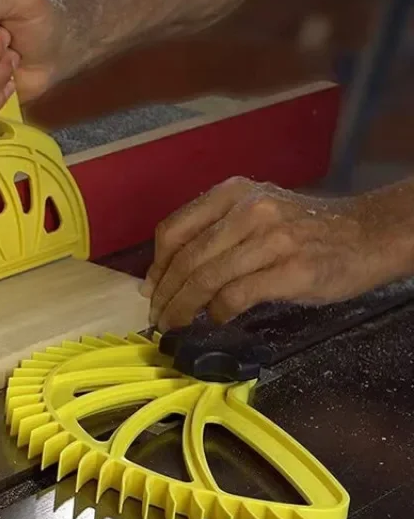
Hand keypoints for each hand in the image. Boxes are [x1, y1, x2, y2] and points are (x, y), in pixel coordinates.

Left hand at [142, 176, 405, 330]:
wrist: (368, 235)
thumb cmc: (304, 229)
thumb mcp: (255, 213)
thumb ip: (213, 234)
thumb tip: (161, 276)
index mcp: (233, 193)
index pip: (174, 230)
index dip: (156, 266)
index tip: (150, 291)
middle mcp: (249, 210)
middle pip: (187, 258)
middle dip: (166, 295)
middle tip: (159, 318)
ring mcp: (271, 238)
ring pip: (206, 278)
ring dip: (184, 308)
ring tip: (177, 326)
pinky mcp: (291, 269)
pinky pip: (236, 295)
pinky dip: (218, 313)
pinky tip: (216, 321)